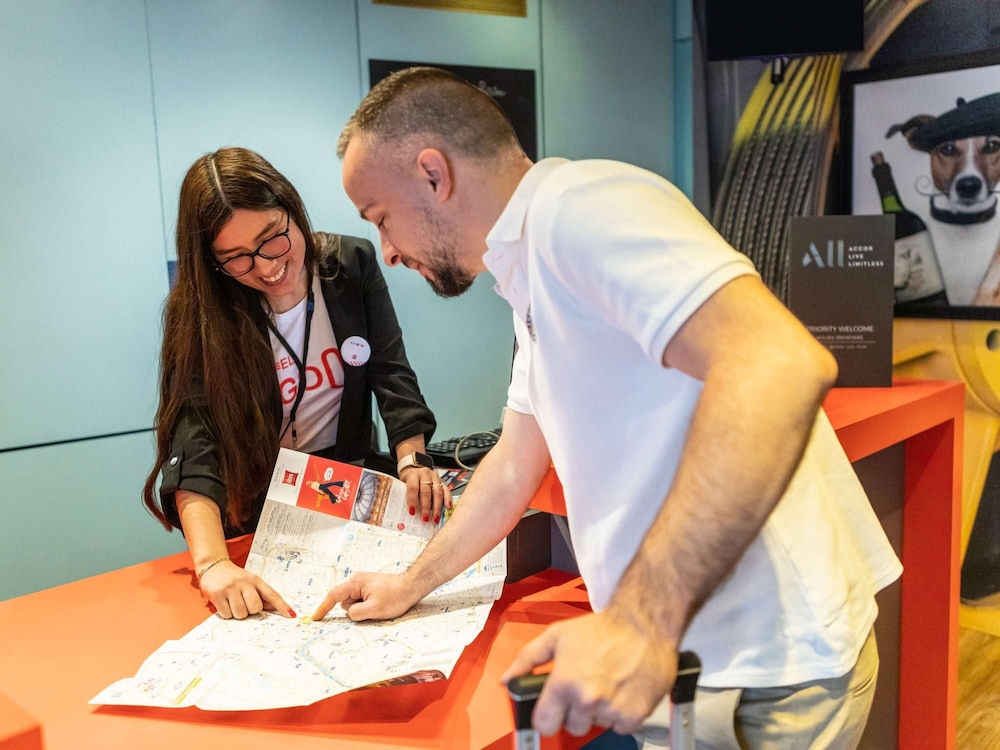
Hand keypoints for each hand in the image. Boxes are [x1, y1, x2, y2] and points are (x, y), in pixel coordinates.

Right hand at [198, 560, 294, 619]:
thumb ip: (261, 595)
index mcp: (256, 580)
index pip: (272, 594)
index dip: (282, 606)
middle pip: (255, 608)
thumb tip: (274, 609)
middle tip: (244, 604)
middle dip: (250, 611)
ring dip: (238, 614)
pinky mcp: (217, 594)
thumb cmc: (235, 578)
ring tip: (233, 603)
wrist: (214, 566)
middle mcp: (244, 582)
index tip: (291, 615)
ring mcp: (230, 588)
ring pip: (241, 613)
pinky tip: (224, 604)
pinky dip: (227, 614)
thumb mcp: (250, 582)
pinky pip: (227, 615)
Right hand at [311, 571, 418, 621]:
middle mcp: (357, 581)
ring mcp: (364, 584)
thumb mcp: (374, 609)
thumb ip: (356, 613)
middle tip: (372, 609)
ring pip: (354, 604)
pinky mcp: (370, 589)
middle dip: (354, 610)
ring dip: (363, 609)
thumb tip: (350, 613)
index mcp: (355, 583)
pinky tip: (380, 604)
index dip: (323, 608)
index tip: (315, 618)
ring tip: (379, 605)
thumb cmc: (396, 596)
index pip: (333, 596)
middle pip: (345, 602)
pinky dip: (367, 607)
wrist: (412, 586)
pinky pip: (362, 602)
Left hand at [399, 466, 451, 525]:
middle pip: (426, 491)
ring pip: (437, 492)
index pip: (413, 487)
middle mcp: (425, 475)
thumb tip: (408, 511)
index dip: (412, 500)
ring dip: (437, 507)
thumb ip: (405, 494)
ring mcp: (435, 478)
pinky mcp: (442, 481)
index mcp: (413, 475)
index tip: (412, 512)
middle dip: (426, 507)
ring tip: (435, 518)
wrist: (415, 467)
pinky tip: (448, 507)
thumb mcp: (403, 484)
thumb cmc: (409, 479)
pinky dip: (448, 499)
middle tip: (425, 519)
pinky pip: (446, 490)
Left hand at [499, 610, 676, 736]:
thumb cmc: (602, 628)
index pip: (544, 725)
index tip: (553, 710)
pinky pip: (620, 726)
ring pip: (597, 725)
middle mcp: (587, 699)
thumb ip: (527, 658)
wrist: (644, 624)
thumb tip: (507, 680)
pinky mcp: (635, 714)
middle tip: (584, 688)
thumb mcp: (557, 635)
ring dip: (599, 711)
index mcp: (564, 682)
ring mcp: (612, 709)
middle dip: (576, 711)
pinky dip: (620, 714)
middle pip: (572, 727)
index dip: (547, 716)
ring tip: (606, 684)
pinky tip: (621, 691)